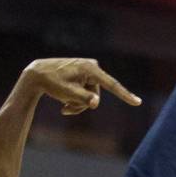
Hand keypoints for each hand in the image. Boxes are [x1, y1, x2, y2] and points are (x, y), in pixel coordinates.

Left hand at [22, 58, 140, 114]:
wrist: (37, 74)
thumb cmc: (51, 82)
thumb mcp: (66, 93)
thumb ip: (82, 99)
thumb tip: (96, 103)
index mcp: (90, 69)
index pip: (111, 84)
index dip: (125, 95)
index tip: (138, 102)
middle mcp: (92, 66)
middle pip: (97, 94)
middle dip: (83, 104)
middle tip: (65, 110)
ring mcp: (88, 68)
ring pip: (91, 94)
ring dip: (78, 103)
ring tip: (63, 107)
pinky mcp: (83, 72)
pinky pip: (86, 90)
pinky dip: (76, 98)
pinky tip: (63, 102)